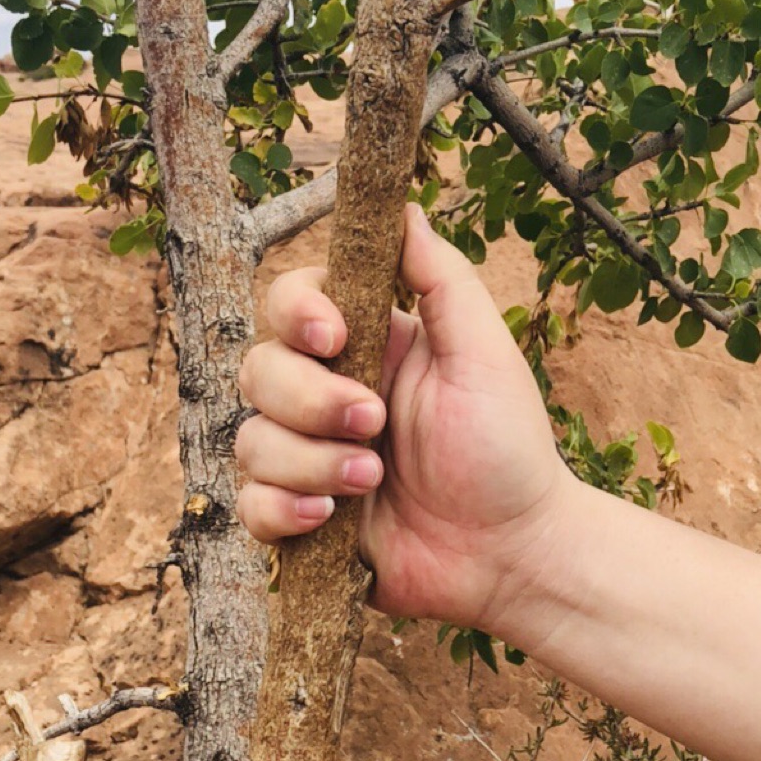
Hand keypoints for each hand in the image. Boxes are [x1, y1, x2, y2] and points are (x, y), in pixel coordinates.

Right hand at [236, 203, 574, 631]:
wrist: (511, 553)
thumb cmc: (507, 450)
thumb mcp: (483, 353)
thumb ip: (441, 279)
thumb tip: (403, 207)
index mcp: (366, 346)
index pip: (289, 303)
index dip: (296, 315)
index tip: (334, 339)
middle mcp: (325, 395)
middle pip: (257, 370)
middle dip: (311, 402)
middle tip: (375, 426)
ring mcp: (308, 457)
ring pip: (250, 440)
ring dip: (310, 462)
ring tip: (373, 482)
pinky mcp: (299, 518)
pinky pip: (248, 503)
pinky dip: (283, 509)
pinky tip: (329, 521)